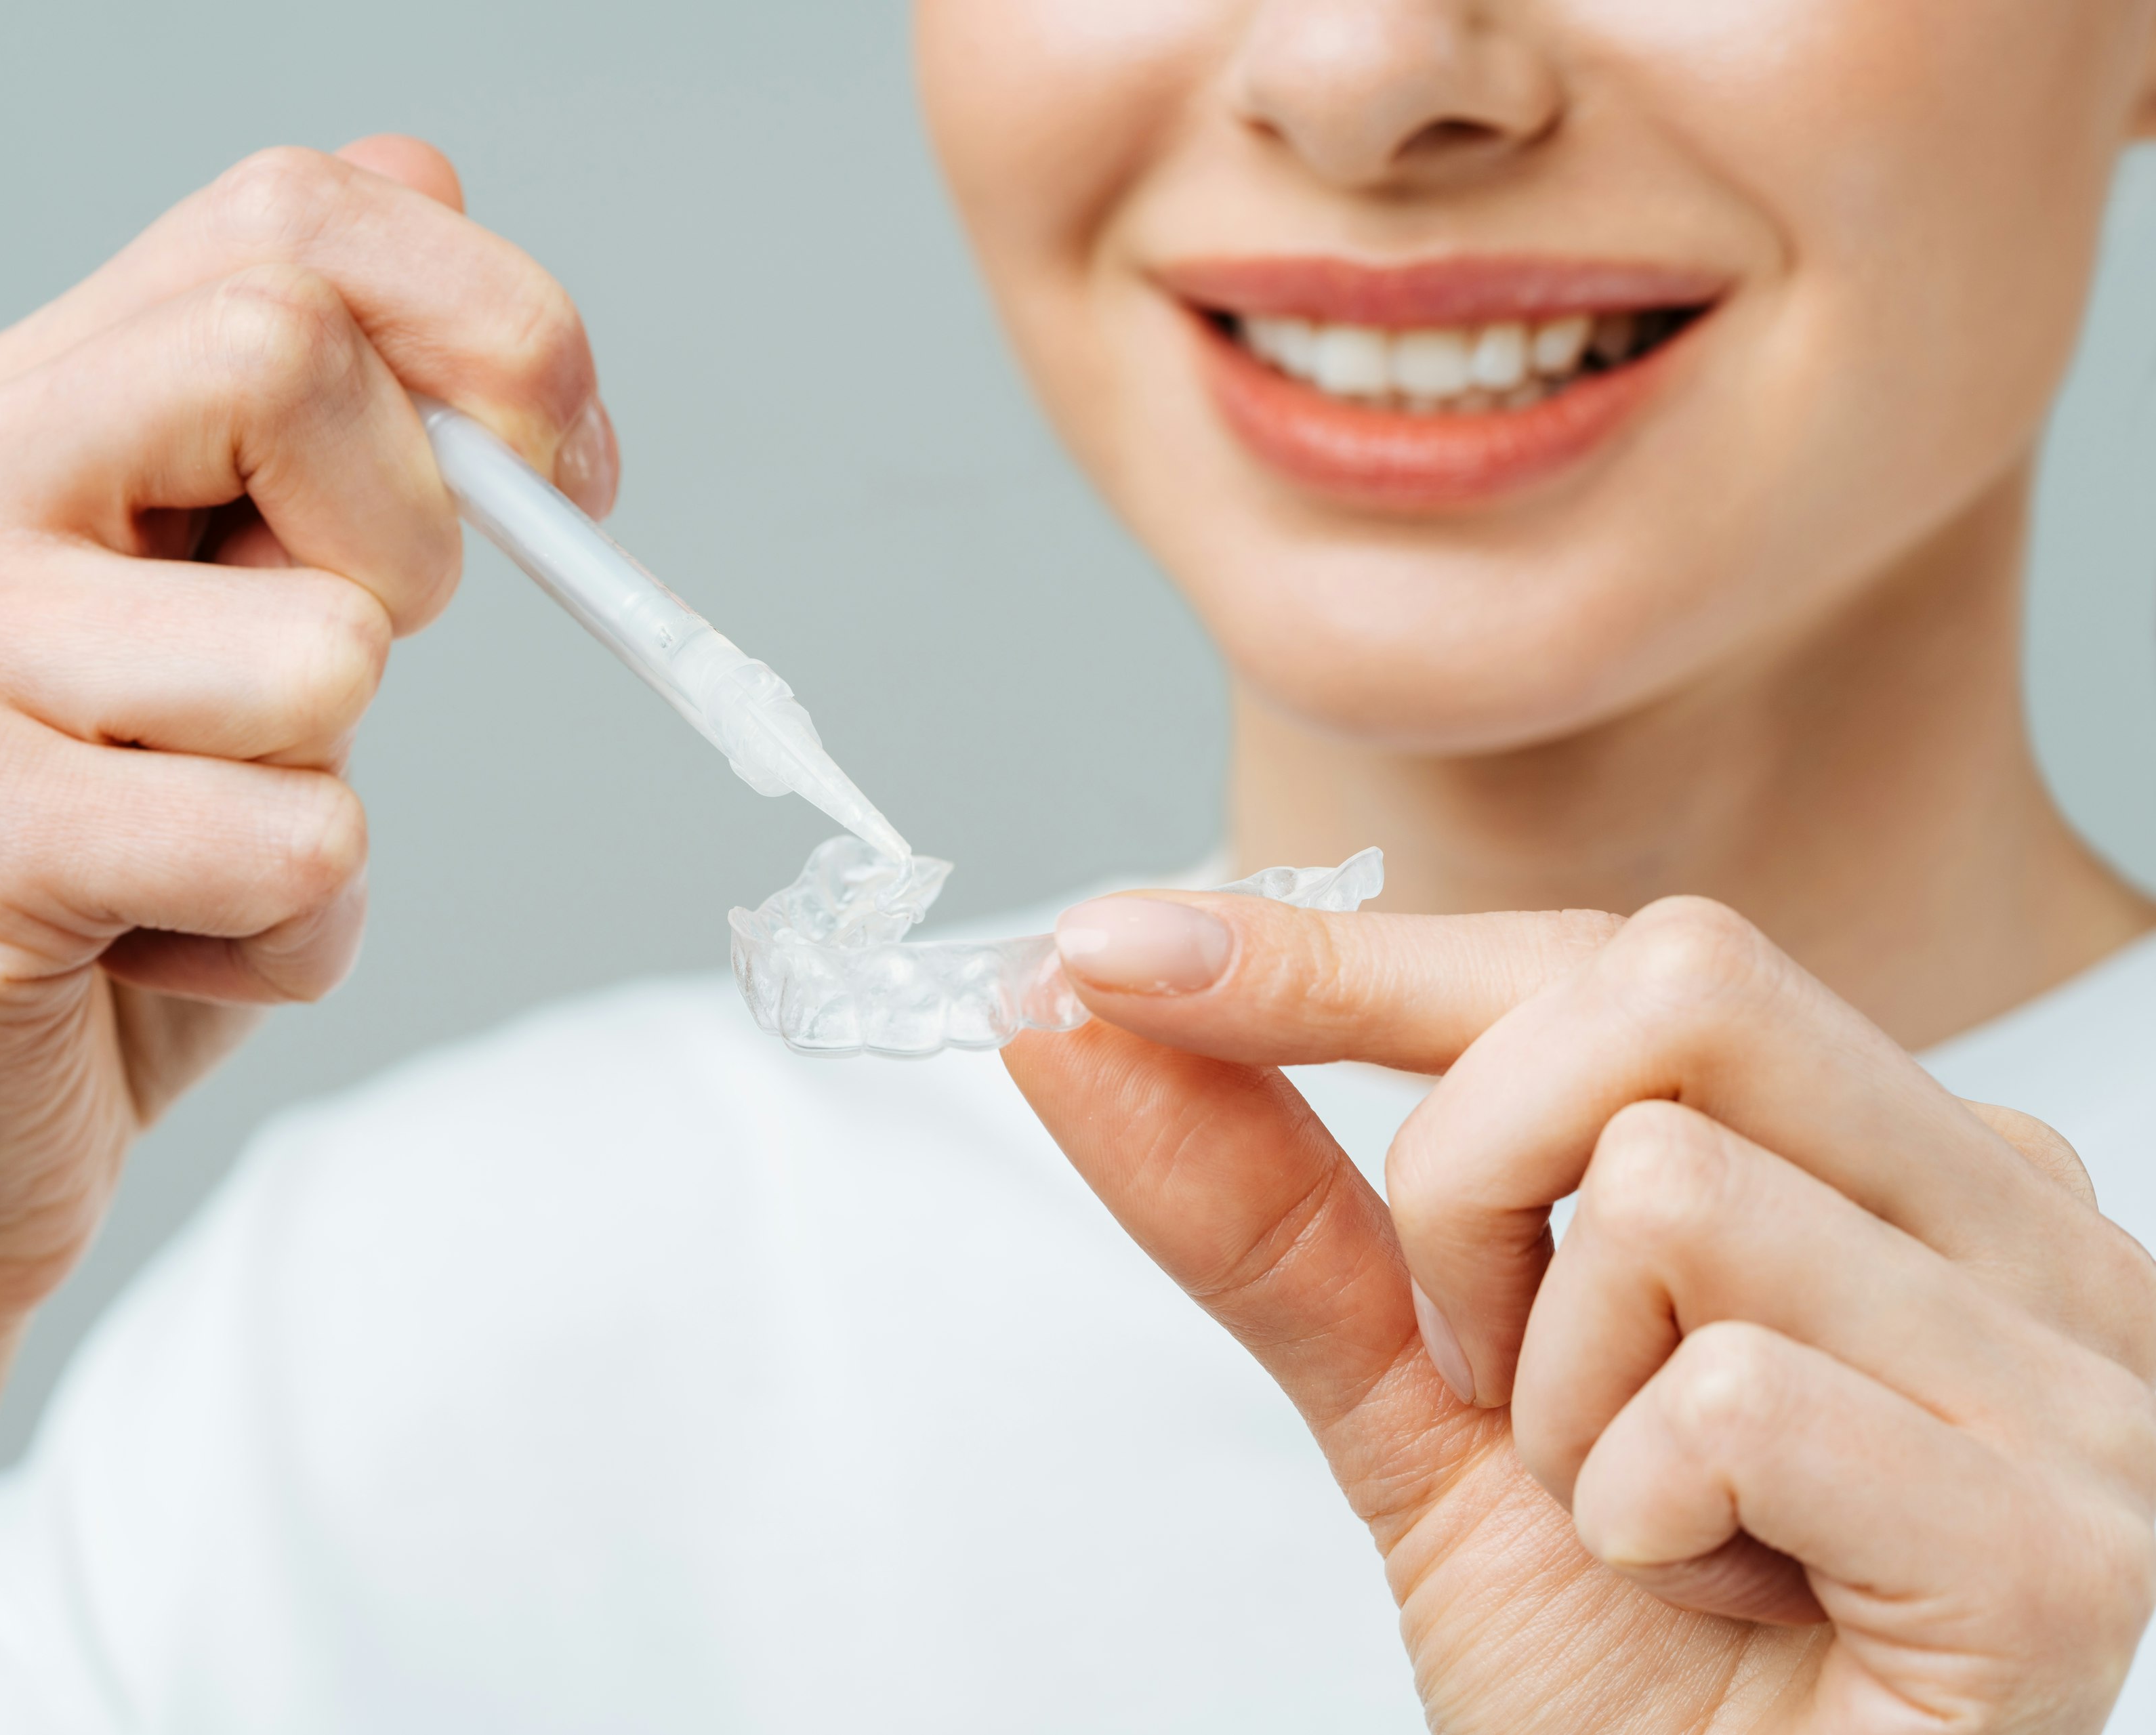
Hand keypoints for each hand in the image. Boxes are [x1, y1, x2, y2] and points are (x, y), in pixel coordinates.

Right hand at [0, 137, 613, 1732]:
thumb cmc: (112, 897)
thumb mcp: (230, 630)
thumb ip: (306, 435)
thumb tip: (429, 184)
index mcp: (9, 426)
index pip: (282, 222)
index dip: (485, 321)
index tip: (561, 463)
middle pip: (288, 355)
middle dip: (416, 541)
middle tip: (343, 686)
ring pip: (326, 649)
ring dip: (331, 803)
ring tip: (193, 871)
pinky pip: (294, 843)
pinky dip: (293, 940)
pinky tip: (157, 965)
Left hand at [1009, 893, 2155, 1730]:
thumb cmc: (1626, 1670)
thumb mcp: (1411, 1398)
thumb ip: (1267, 1200)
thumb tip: (1083, 1007)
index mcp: (1884, 1150)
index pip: (1613, 956)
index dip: (1352, 960)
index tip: (1122, 954)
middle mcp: (2010, 1217)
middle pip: (1669, 988)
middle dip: (1473, 1188)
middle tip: (1500, 1383)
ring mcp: (2074, 1370)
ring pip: (1677, 1191)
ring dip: (1557, 1400)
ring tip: (1642, 1524)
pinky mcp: (2065, 1538)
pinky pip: (1737, 1392)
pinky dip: (1638, 1509)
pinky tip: (1716, 1599)